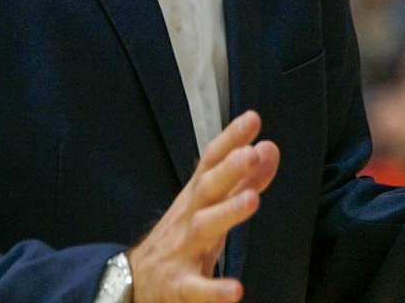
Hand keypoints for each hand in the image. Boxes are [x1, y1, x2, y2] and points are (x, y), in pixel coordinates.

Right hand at [127, 110, 278, 302]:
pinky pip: (197, 288)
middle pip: (207, 188)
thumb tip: (270, 148)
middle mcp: (189, 216)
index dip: (231, 139)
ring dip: (227, 213)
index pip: (212, 161)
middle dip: (228, 170)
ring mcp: (182, 249)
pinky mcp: (180, 285)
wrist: (134, 281)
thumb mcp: (211, 205)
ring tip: (253, 200)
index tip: (252, 119)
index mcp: (197, 196)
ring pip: (204, 228)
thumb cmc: (182, 235)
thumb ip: (244, 179)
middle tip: (251, 154)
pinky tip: (235, 290)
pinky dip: (214, 289)